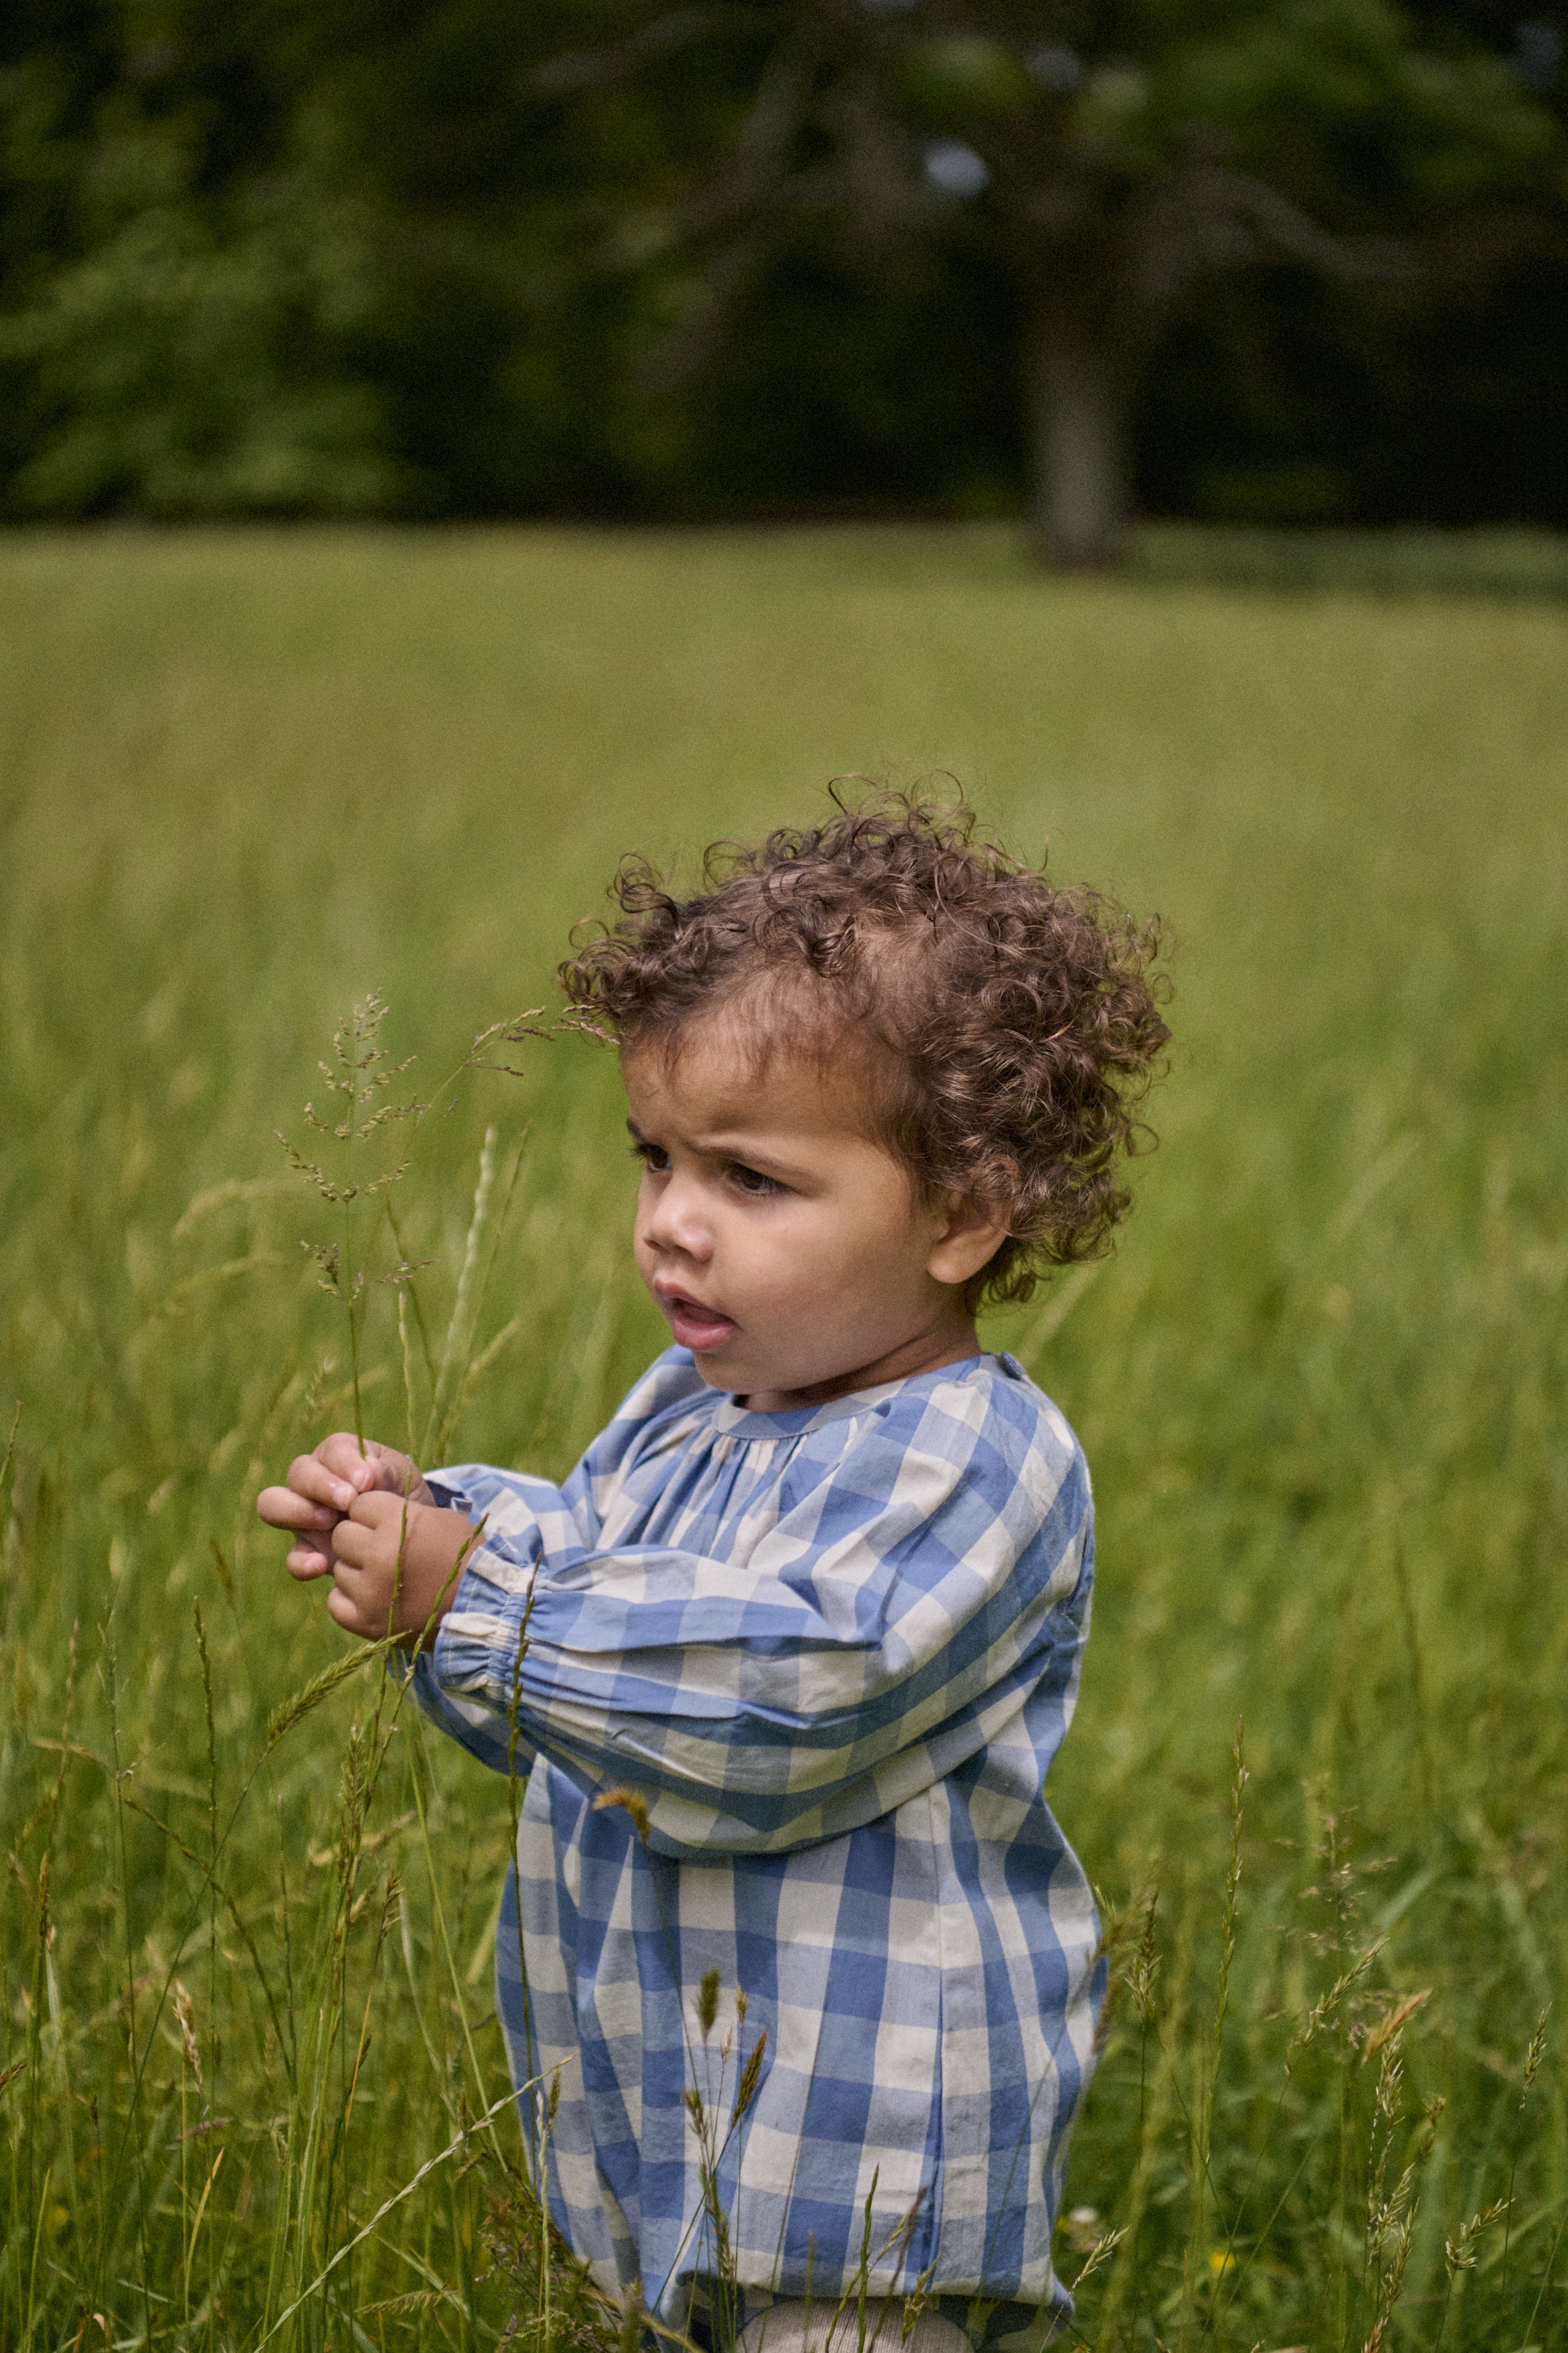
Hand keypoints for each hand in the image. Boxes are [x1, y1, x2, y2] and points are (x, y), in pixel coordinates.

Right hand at [257, 1432, 434, 1580]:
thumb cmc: (401, 1494)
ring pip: (273, 1505)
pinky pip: (293, 1556)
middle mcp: (314, 1482)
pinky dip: (301, 1562)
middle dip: (320, 1485)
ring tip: (329, 1522)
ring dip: (297, 1511)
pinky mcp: (309, 1550)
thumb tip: (369, 1470)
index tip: (366, 1481)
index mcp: (339, 1457)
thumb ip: (386, 1471)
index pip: (331, 1451)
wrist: (409, 1534)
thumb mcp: (401, 1477)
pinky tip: (320, 1565)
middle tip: (348, 1501)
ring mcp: (305, 1516)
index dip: (344, 1463)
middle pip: (298, 1473)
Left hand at [321, 1489, 476, 1644]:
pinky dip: (350, 1599)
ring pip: (338, 1569)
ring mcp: (371, 1591)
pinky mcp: (367, 1622)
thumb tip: (362, 1508)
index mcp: (399, 1523)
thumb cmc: (464, 1557)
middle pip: (342, 1535)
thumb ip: (399, 1512)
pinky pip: (336, 1602)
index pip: (360, 1505)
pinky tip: (373, 1597)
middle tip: (382, 1551)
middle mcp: (379, 1554)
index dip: (374, 1513)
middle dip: (359, 1539)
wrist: (484, 1608)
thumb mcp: (438, 1519)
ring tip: (384, 1577)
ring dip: (356, 1571)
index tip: (389, 1524)